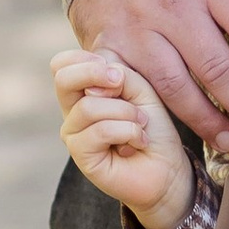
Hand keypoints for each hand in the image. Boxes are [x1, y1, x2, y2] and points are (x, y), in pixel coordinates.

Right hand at [52, 48, 196, 228]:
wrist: (167, 169)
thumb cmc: (153, 128)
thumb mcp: (141, 90)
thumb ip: (119, 75)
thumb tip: (94, 87)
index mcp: (83, 92)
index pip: (61, 65)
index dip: (84, 59)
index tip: (115, 72)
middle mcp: (72, 112)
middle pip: (63, 80)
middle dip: (94, 73)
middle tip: (121, 84)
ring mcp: (74, 134)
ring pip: (89, 107)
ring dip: (126, 112)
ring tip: (142, 124)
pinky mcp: (81, 156)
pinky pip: (101, 131)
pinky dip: (128, 132)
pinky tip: (138, 143)